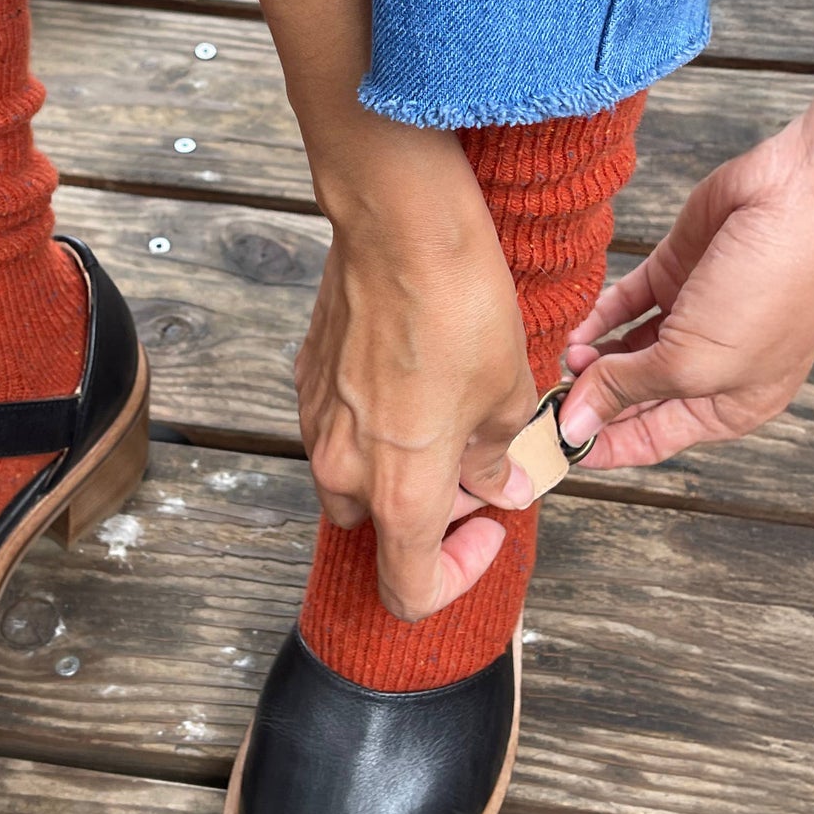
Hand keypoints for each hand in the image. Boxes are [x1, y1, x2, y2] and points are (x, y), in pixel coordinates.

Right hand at [296, 150, 537, 621]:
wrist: (398, 224)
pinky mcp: (306, 381)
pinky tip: (412, 377)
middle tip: (476, 466)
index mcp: (400, 488)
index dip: (456, 577)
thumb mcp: (507, 393)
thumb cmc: (459, 307)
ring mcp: (316, 423)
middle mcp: (344, 468)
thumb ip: (500, 457)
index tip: (487, 528)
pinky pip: (337, 428)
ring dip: (398, 470)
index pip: (409, 589)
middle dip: (429, 514)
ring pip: (354, 479)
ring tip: (447, 416)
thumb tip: (500, 486)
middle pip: (380, 531)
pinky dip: (373, 426)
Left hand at [559, 87, 813, 465]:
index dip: (601, 444)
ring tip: (565, 358)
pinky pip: (623, 305)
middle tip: (543, 398)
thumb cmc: (770, 292)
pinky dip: (596, 318)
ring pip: (623, 350)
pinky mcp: (674, 273)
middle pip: (631, 396)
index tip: (552, 446)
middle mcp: (709, 366)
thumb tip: (574, 424)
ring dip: (589, 358)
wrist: (802, 200)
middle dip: (588, 399)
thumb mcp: (692, 361)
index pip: (651, 439)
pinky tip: (572, 329)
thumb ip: (626, 390)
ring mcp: (691, 317)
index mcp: (729, 405)